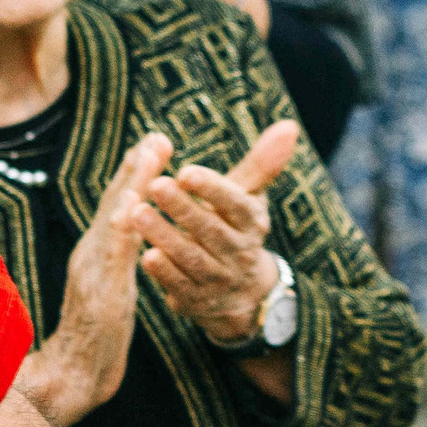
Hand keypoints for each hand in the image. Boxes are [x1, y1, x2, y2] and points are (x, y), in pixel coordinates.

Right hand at [18, 134, 168, 426]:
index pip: (118, 207)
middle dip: (136, 168)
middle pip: (114, 203)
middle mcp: (91, 255)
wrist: (74, 378)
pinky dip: (122, 230)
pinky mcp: (100, 295)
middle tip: (157, 135)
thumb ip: (117, 261)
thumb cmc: (97, 336)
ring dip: (131, 185)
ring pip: (114, 221)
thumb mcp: (112, 290)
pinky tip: (134, 209)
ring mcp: (92, 272)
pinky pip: (112, 258)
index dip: (134, 174)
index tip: (152, 142)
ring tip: (150, 155)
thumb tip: (130, 233)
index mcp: (97, 253)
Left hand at [132, 120, 302, 343]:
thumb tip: (289, 125)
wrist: (243, 293)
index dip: (212, 189)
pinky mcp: (197, 301)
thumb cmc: (236, 229)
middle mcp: (239, 252)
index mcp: (252, 223)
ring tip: (137, 213)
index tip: (186, 171)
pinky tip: (144, 255)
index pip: (235, 204)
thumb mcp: (248, 198)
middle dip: (183, 209)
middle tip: (155, 185)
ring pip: (192, 258)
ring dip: (165, 236)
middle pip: (211, 231)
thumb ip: (261, 163)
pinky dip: (164, 273)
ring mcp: (219, 280)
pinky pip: (180, 286)